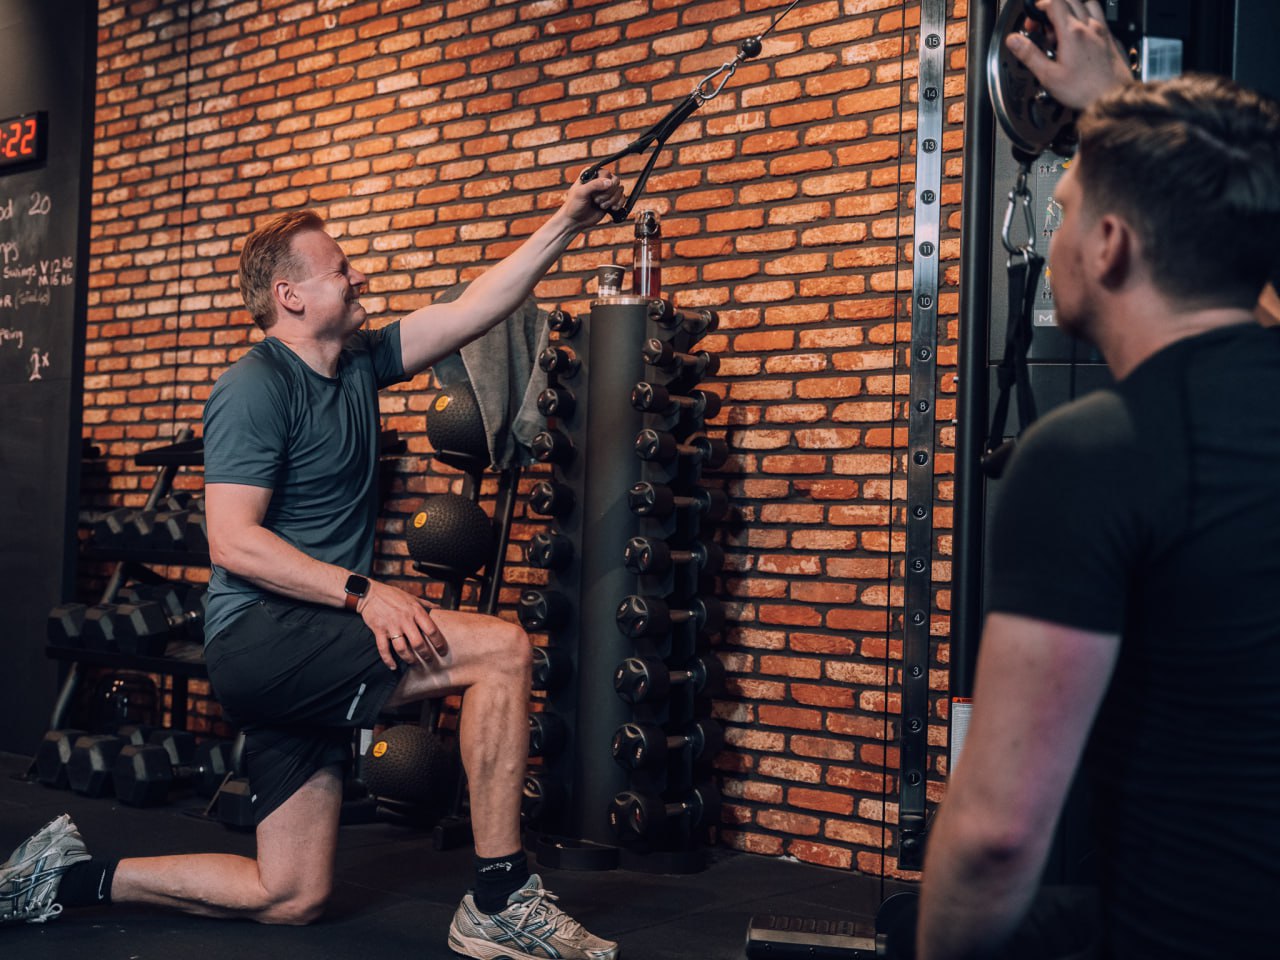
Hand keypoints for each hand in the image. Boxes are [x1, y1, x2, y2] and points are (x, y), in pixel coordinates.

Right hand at [357, 579, 447, 670]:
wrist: (370, 593)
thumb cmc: (393, 595)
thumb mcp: (412, 597)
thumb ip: (426, 604)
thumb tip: (440, 609)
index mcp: (415, 611)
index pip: (431, 629)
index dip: (439, 642)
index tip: (442, 651)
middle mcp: (405, 619)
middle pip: (418, 642)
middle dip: (425, 654)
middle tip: (429, 660)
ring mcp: (391, 625)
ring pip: (402, 648)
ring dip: (410, 659)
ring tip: (415, 664)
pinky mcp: (379, 630)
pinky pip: (383, 648)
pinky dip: (388, 660)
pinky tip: (393, 667)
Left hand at [558, 168, 624, 229]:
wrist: (575, 221)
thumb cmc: (574, 205)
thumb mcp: (581, 193)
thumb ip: (594, 185)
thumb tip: (610, 182)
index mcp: (591, 174)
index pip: (607, 174)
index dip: (603, 184)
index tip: (594, 194)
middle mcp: (600, 180)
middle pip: (615, 181)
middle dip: (608, 193)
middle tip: (597, 201)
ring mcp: (606, 191)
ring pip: (620, 190)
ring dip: (612, 200)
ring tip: (601, 206)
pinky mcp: (610, 200)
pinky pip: (622, 198)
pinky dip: (619, 204)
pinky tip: (612, 209)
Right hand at [1006, 0, 1131, 110]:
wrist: (1113, 98)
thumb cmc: (1085, 90)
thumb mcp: (1049, 76)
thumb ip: (1030, 55)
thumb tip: (1013, 40)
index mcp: (1072, 33)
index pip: (1054, 3)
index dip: (1039, 7)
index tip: (1033, 21)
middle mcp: (1090, 27)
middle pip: (1070, 0)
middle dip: (1053, 7)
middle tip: (1045, 26)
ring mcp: (1103, 31)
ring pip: (1088, 3)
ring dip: (1072, 8)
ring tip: (1063, 26)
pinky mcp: (1111, 39)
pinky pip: (1100, 17)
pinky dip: (1088, 18)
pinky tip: (1082, 34)